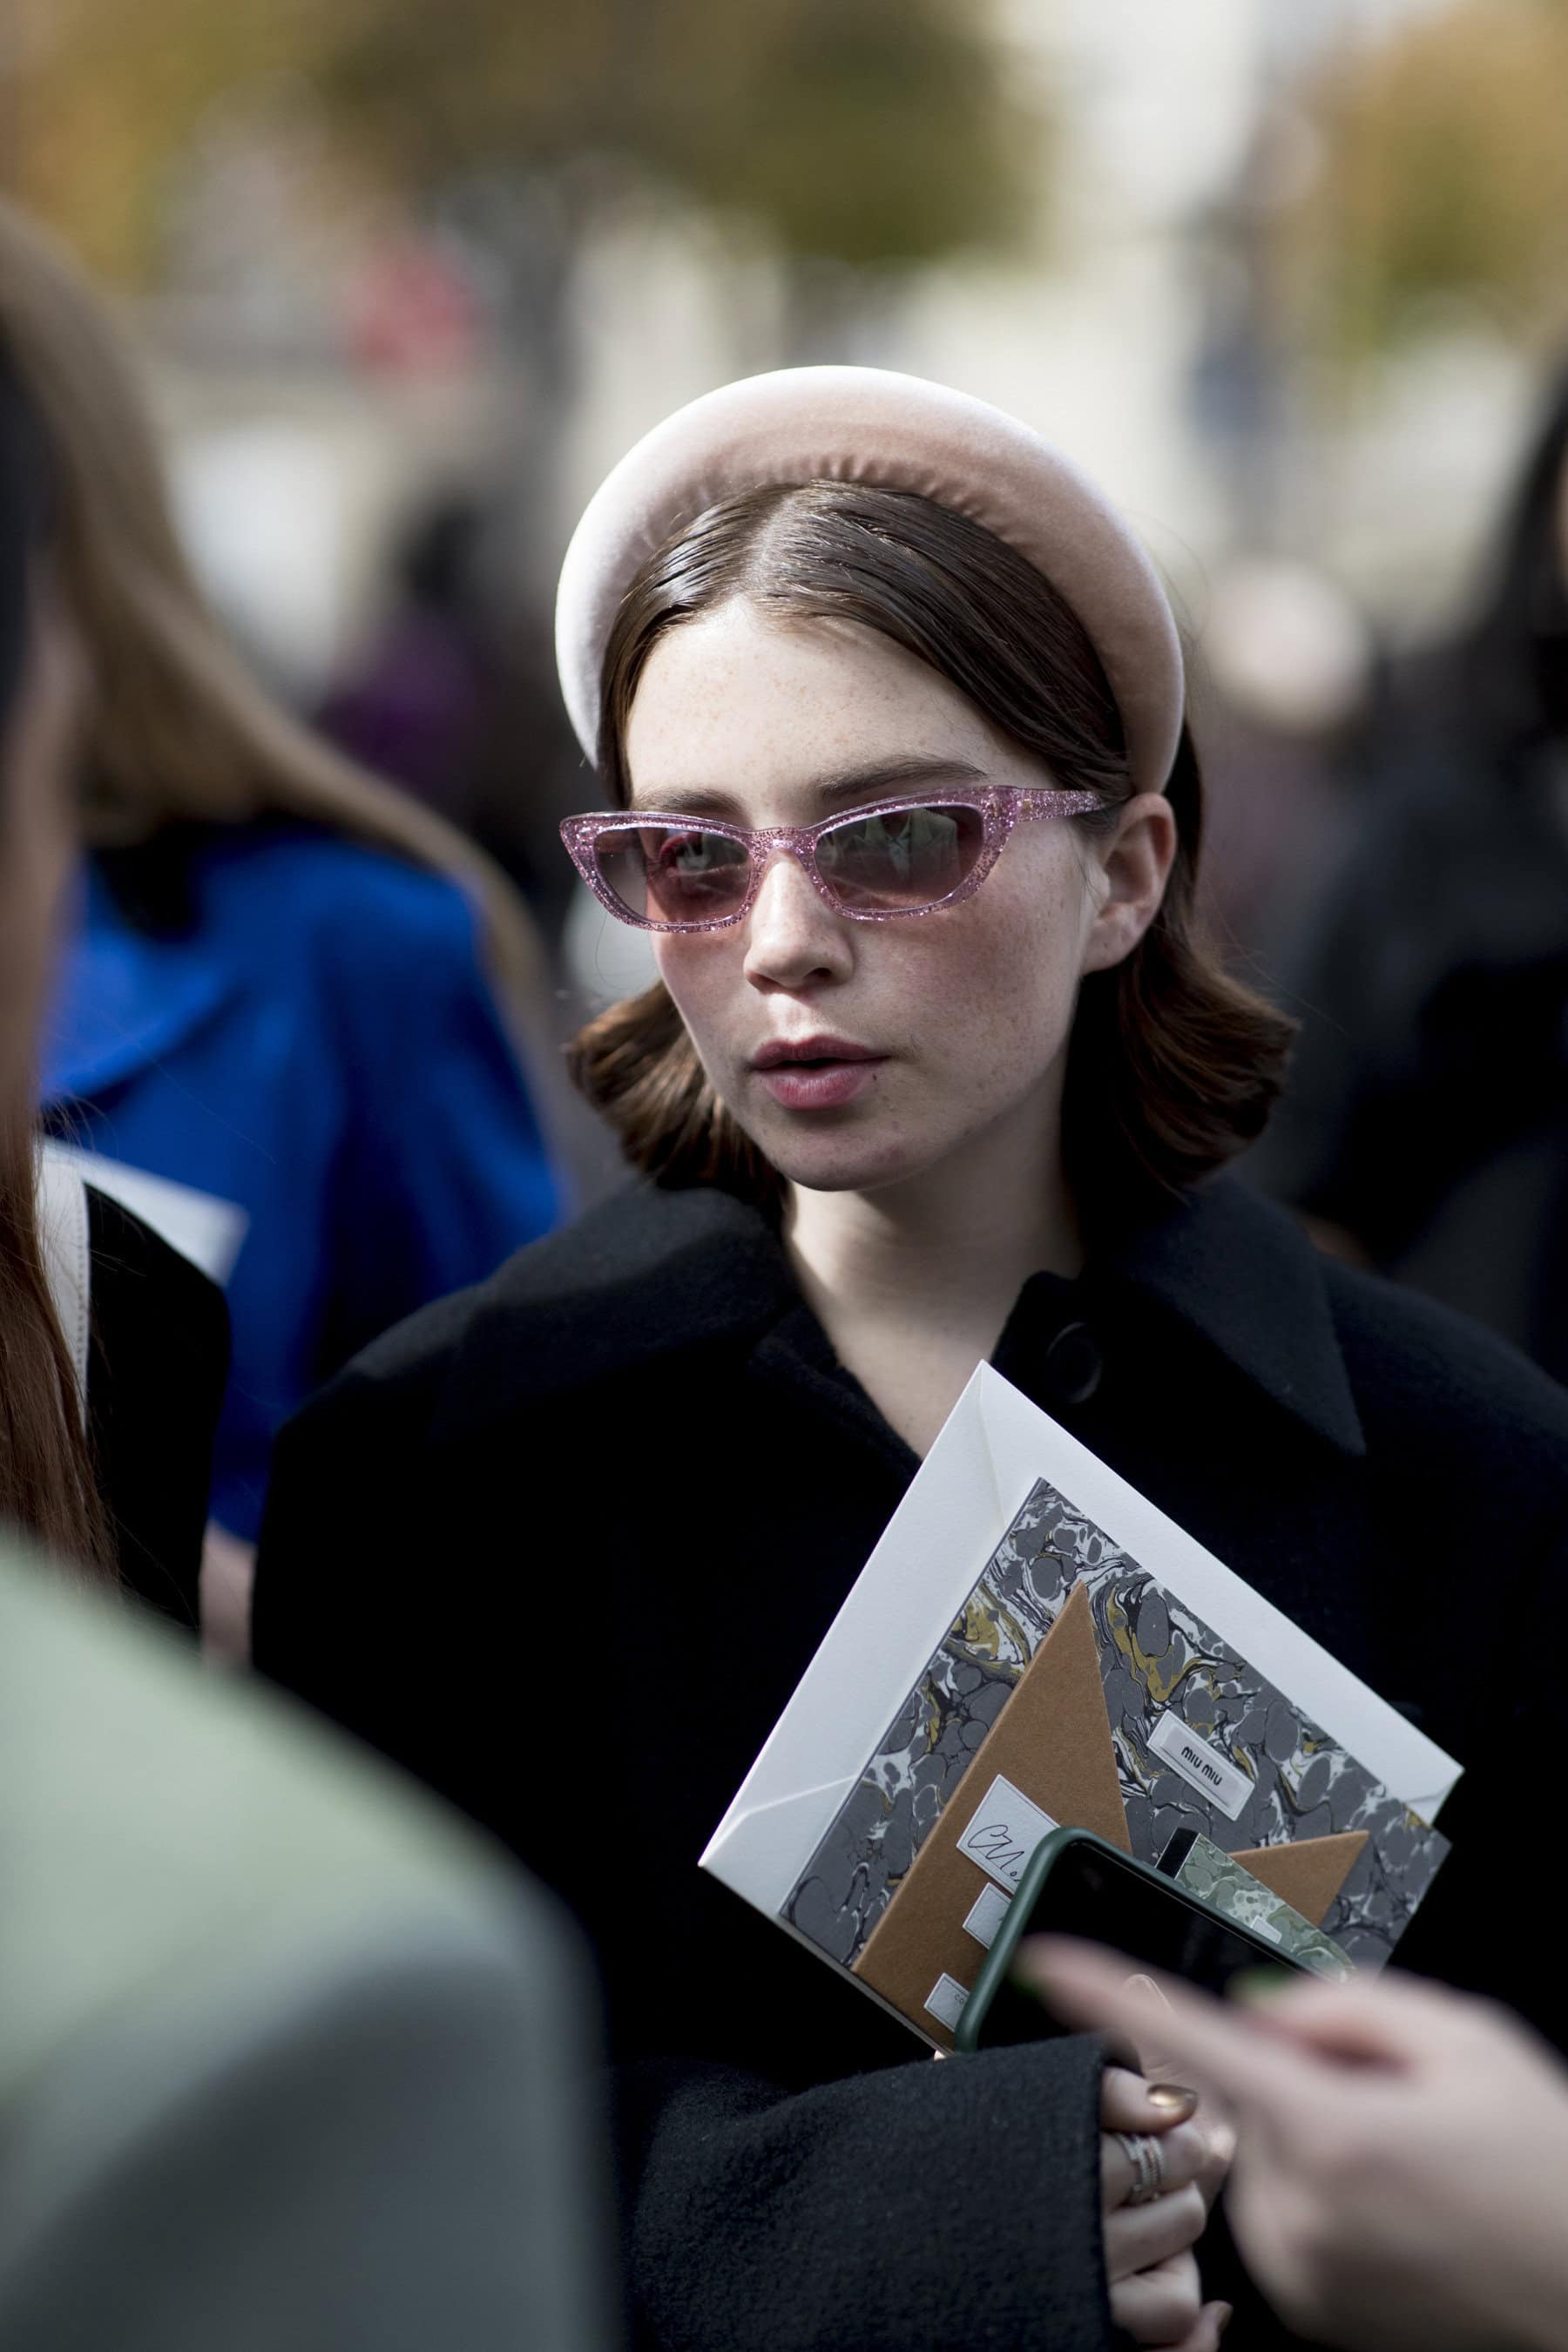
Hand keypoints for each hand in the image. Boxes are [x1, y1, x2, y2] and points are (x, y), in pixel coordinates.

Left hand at [1033, 1941, 1567, 2351]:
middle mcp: (1301, 2212)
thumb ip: (1347, 2007)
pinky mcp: (1311, 2314)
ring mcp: (1302, 2274)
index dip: (1110, 1995)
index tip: (1047, 1961)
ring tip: (1409, 2162)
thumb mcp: (1466, 2043)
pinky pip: (1280, 2218)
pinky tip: (1397, 2208)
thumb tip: (1261, 2011)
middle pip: (1245, 2096)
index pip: (1193, 2043)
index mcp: (1331, 2133)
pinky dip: (1320, 2195)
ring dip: (1309, 2139)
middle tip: (1393, 2097)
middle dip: (1297, 2077)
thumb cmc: (1546, 2172)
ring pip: (1261, 2157)